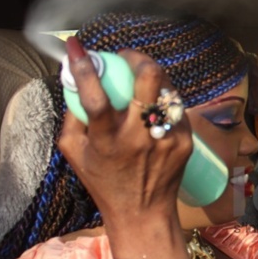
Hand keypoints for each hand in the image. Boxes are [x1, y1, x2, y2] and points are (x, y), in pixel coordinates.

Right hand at [57, 38, 192, 258]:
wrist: (143, 212)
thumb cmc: (104, 181)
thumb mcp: (74, 153)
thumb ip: (72, 115)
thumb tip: (74, 79)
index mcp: (106, 141)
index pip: (94, 97)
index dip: (84, 67)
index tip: (76, 46)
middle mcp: (138, 138)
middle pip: (148, 79)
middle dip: (137, 58)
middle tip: (127, 58)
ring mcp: (166, 138)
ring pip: (167, 89)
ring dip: (154, 76)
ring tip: (143, 77)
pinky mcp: (185, 141)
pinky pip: (176, 107)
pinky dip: (164, 100)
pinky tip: (156, 104)